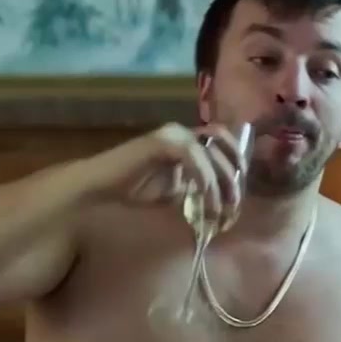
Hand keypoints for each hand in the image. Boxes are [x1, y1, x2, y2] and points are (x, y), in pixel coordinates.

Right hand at [101, 122, 246, 221]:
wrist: (100, 185)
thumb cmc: (133, 189)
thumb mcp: (174, 192)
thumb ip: (195, 190)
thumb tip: (219, 205)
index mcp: (187, 140)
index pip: (223, 140)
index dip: (237, 161)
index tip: (240, 191)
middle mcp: (182, 132)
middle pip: (222, 143)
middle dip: (232, 176)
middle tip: (233, 205)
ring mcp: (171, 134)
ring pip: (209, 151)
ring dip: (218, 182)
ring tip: (218, 209)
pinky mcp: (160, 142)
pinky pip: (191, 155)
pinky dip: (202, 177)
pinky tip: (203, 198)